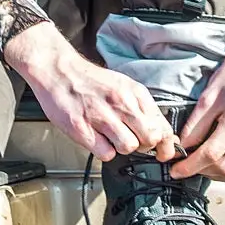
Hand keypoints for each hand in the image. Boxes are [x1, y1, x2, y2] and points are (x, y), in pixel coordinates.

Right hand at [4, 22, 175, 160]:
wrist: (59, 71)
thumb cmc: (90, 81)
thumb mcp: (123, 85)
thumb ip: (141, 107)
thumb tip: (158, 130)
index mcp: (134, 93)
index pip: (162, 125)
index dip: (165, 144)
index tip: (162, 151)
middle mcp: (121, 103)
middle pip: (149, 138)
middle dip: (144, 146)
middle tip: (133, 141)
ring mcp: (101, 116)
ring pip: (128, 147)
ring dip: (122, 148)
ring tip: (111, 138)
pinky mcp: (82, 128)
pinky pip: (105, 153)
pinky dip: (103, 151)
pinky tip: (98, 139)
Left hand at [171, 2, 224, 182]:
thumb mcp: (210, 93)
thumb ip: (196, 124)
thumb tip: (184, 145)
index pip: (211, 154)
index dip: (190, 166)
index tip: (177, 169)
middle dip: (202, 171)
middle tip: (186, 165)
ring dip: (219, 174)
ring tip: (203, 163)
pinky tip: (221, 158)